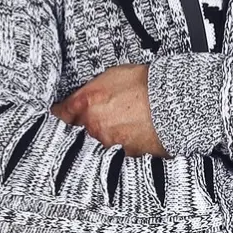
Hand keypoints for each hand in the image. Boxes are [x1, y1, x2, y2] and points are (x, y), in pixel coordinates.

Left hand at [50, 64, 170, 156]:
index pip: (60, 114)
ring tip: (123, 123)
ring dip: (106, 135)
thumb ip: (88, 91)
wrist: (174, 103)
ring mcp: (110, 144)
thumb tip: (78, 99)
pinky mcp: (127, 156)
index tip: (58, 115)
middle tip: (100, 117)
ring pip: (99, 143)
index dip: (59, 114)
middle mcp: (95, 128)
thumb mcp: (110, 76)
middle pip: (79, 132)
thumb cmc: (146, 86)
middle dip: (84, 127)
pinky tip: (133, 132)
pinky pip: (118, 151)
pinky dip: (123, 143)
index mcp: (87, 105)